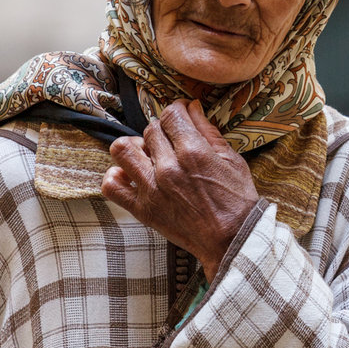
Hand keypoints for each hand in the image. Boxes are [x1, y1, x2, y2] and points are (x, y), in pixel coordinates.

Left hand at [101, 99, 258, 280]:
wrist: (233, 240)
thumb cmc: (236, 201)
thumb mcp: (232, 160)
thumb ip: (209, 132)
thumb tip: (193, 108)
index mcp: (193, 152)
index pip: (171, 115)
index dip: (177, 109)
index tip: (181, 114)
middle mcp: (168, 168)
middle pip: (150, 129)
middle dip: (163, 130)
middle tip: (173, 140)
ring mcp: (152, 189)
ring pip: (122, 149)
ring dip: (135, 146)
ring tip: (149, 154)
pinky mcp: (143, 209)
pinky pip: (111, 186)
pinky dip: (116, 176)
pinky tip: (132, 176)